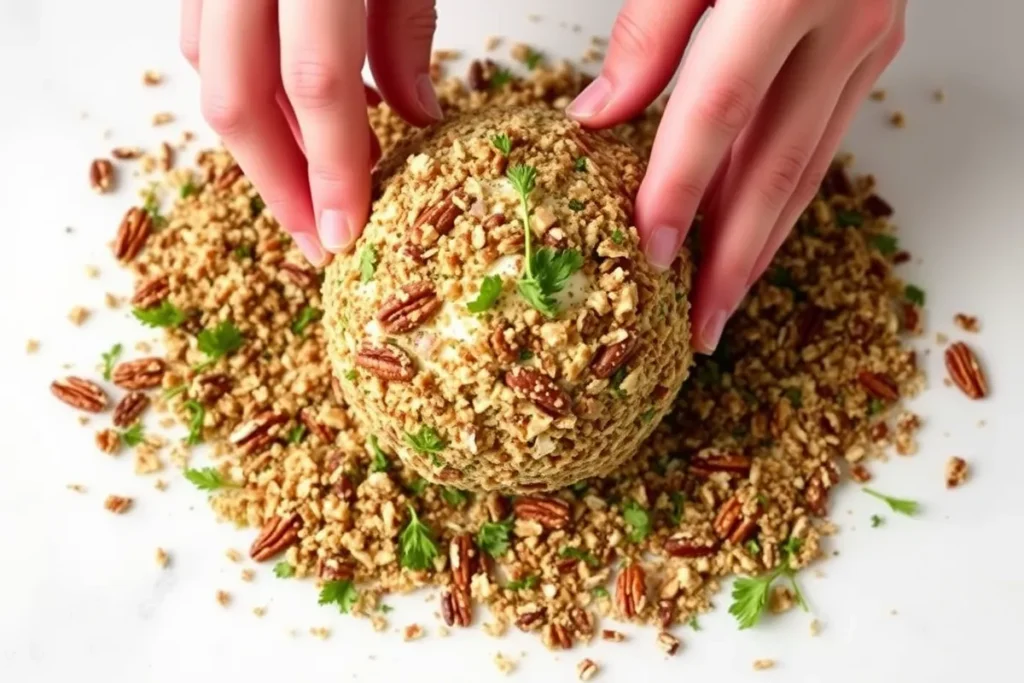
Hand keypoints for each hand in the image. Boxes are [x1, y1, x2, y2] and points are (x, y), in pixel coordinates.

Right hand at [179, 0, 442, 265]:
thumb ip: (406, 28)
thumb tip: (417, 116)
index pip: (315, 83)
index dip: (331, 167)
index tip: (345, 232)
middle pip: (240, 98)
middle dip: (279, 184)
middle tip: (318, 236)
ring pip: (212, 73)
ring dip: (268, 140)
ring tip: (330, 172)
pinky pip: (204, 39)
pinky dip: (250, 88)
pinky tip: (302, 111)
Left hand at [568, 0, 905, 352]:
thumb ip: (651, 25)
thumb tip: (602, 116)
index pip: (717, 111)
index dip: (678, 190)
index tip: (643, 259)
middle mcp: (840, 23)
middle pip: (775, 166)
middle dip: (733, 259)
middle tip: (698, 329)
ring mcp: (867, 42)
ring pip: (808, 169)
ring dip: (763, 249)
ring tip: (723, 308)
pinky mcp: (872, 53)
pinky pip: (821, 146)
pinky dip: (784, 203)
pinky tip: (752, 242)